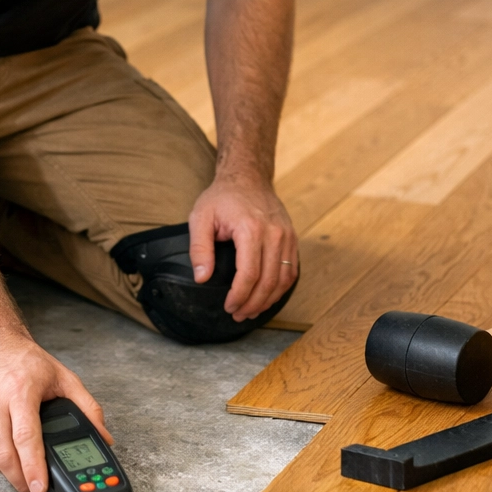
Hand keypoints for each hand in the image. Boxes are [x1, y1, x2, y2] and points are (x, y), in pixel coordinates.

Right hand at [0, 331, 112, 491]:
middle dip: (21, 480)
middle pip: (5, 455)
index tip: (40, 488)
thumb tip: (103, 435)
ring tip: (25, 473)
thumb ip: (88, 407)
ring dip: (9, 472)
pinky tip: (9, 454)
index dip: (33, 467)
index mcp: (21, 391)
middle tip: (35, 489)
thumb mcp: (65, 378)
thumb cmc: (28, 362)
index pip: (26, 437)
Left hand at [188, 172, 297, 321]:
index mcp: (251, 229)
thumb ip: (199, 249)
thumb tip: (202, 278)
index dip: (239, 296)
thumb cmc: (223, 197)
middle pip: (269, 281)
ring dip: (269, 300)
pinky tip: (267, 296)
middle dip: (253, 304)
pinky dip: (281, 287)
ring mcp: (287, 235)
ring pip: (284, 279)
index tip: (228, 307)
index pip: (249, 274)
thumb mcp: (200, 217)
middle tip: (238, 315)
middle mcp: (274, 233)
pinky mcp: (292, 237)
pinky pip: (292, 269)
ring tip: (252, 310)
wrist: (247, 176)